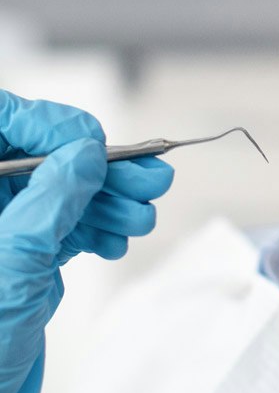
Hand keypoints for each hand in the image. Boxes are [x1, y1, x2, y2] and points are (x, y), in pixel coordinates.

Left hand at [0, 91, 173, 392]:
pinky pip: (67, 225)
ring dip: (109, 198)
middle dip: (98, 166)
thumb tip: (83, 153)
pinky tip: (119, 238)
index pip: (1, 123)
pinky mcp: (21, 262)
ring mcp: (2, 235)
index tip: (95, 144)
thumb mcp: (12, 269)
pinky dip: (100, 226)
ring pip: (61, 192)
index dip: (50, 126)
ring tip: (142, 215)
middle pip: (42, 159)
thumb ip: (49, 202)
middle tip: (149, 179)